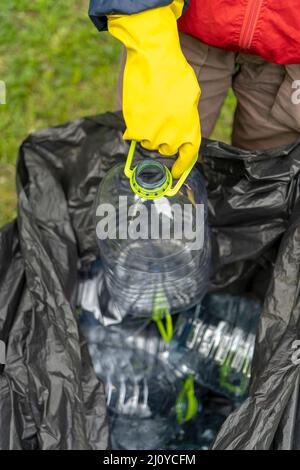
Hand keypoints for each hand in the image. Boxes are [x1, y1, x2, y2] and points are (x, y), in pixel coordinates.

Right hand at [108, 5, 200, 177]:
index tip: (175, 174)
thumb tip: (180, 128)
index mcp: (189, 129)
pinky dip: (134, 127)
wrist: (153, 60)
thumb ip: (187, 118)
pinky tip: (138, 110)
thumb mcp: (192, 97)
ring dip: (148, 131)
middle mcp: (172, 137)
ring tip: (150, 109)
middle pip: (166, 149)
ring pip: (148, 142)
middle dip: (163, 138)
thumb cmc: (175, 73)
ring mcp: (152, 135)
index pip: (187, 157)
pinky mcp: (134, 129)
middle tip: (160, 118)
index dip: (181, 167)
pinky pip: (133, 136)